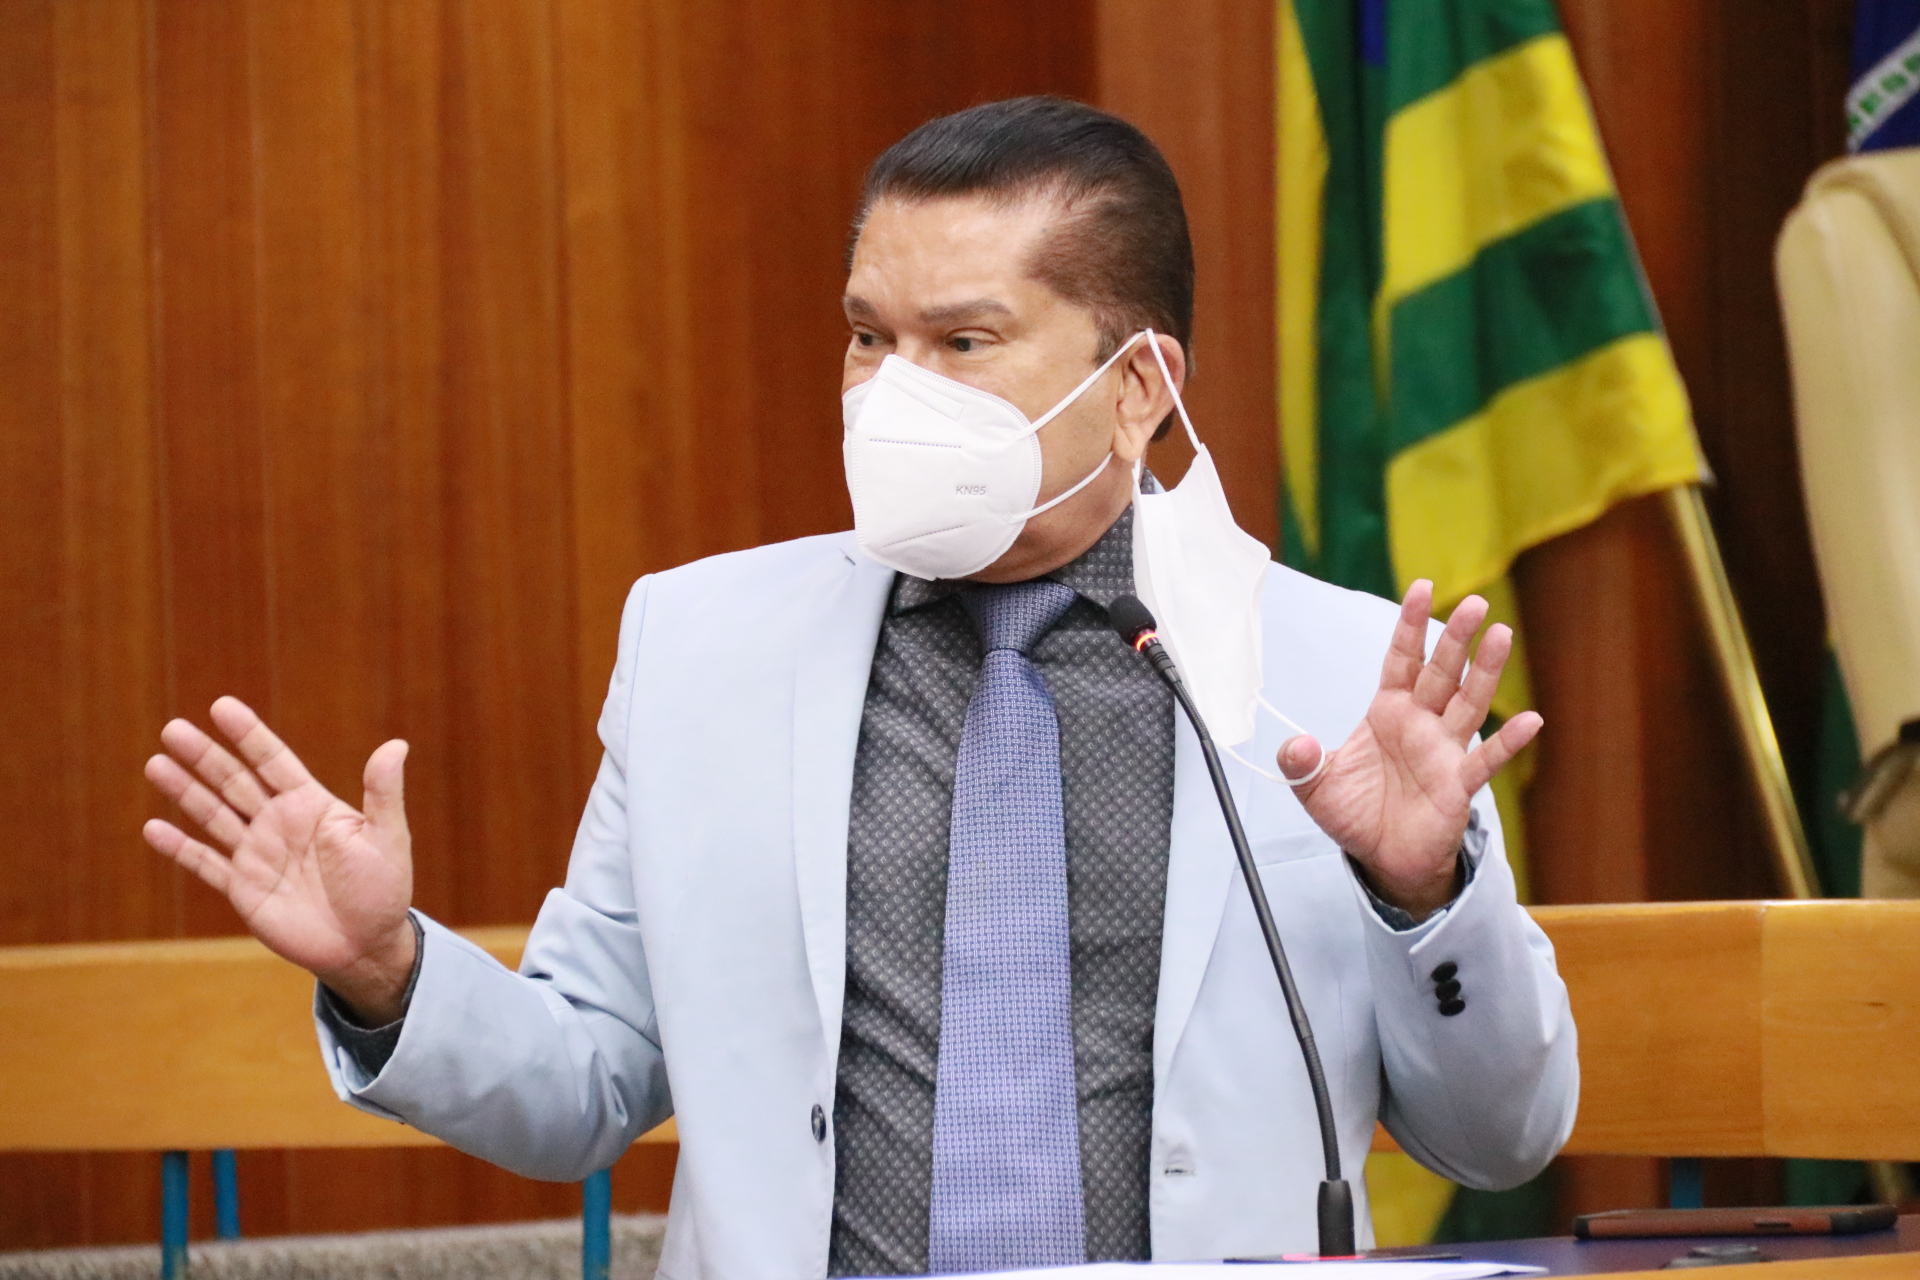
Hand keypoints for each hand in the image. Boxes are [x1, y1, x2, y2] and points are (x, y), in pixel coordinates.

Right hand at [143, 697, 416, 1023]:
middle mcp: (279, 824)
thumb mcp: (387, 838)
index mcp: (311, 805)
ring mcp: (258, 855)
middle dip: (204, 756)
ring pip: (213, 815)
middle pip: (234, 781)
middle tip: (173, 729)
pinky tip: (153, 828)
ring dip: (185, 791)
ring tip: (155, 763)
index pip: (273, 760)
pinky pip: (206, 864)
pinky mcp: (244, 889)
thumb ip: (383, 793)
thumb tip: (398, 744)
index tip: (221, 706)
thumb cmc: (383, 889)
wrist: (366, 945)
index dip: (248, 734)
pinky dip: (180, 848)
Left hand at [1278, 581, 1541, 918]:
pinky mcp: (1458, 785)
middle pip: (1441, 672)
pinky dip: (1508, 742)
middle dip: (1455, 638)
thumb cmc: (1356, 813)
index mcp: (1387, 711)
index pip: (1402, 659)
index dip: (1410, 625)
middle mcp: (1420, 723)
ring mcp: (1443, 750)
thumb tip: (1294, 744)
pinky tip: (1531, 721)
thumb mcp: (1315, 786)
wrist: (1382, 858)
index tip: (1420, 587)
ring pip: (1468, 703)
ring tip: (1501, 635)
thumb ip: (1300, 763)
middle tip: (1474, 603)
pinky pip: (1486, 759)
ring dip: (1485, 671)